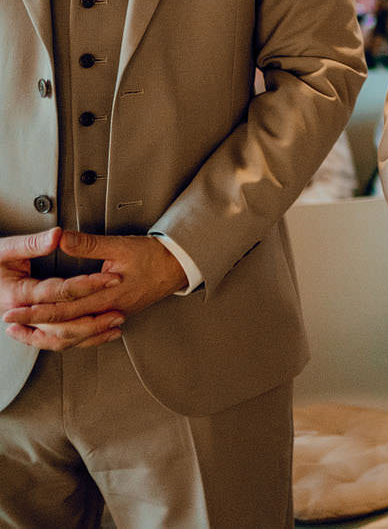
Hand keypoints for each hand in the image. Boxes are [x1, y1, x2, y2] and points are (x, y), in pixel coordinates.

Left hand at [1, 229, 182, 351]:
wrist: (180, 266)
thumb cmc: (155, 256)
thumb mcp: (120, 245)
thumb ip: (87, 244)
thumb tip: (60, 239)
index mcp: (107, 294)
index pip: (63, 307)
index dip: (35, 311)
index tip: (14, 311)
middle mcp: (108, 310)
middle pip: (65, 326)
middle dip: (34, 326)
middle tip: (12, 324)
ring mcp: (112, 315)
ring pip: (77, 336)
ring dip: (49, 336)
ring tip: (27, 333)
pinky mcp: (116, 315)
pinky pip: (89, 334)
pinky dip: (72, 338)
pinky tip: (61, 336)